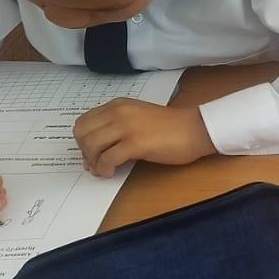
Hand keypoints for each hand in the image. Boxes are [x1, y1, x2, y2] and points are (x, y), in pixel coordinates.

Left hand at [74, 100, 213, 178]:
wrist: (195, 129)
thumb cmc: (171, 126)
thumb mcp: (138, 117)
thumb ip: (117, 126)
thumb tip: (96, 151)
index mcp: (118, 105)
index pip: (84, 121)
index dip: (82, 140)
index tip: (92, 152)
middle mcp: (119, 112)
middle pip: (82, 133)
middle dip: (84, 152)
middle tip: (96, 163)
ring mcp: (126, 127)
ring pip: (91, 145)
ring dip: (93, 162)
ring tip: (104, 169)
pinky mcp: (135, 143)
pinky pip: (107, 159)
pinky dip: (105, 169)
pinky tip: (112, 172)